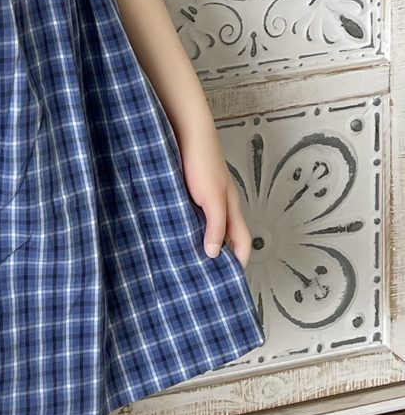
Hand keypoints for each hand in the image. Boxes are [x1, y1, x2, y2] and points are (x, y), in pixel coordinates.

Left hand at [176, 122, 252, 269]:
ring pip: (207, 226)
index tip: (229, 284)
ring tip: (185, 260)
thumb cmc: (201, 161)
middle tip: (204, 278)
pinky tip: (173, 232)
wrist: (185, 130)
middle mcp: (221, 204)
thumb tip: (214, 254)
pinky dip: (187, 227)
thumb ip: (215, 226)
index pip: (242, 244)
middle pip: (226, 237)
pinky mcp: (188, 189)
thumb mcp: (212, 198)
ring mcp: (205, 196)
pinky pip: (191, 214)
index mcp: (231, 207)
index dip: (238, 263)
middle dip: (219, 257)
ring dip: (201, 242)